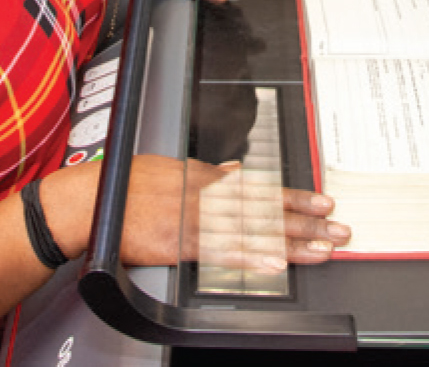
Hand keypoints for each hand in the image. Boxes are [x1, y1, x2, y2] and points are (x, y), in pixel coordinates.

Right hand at [41, 156, 347, 271]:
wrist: (91, 203)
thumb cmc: (122, 186)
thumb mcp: (168, 167)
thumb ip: (203, 172)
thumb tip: (231, 171)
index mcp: (204, 178)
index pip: (260, 189)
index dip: (294, 197)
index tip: (321, 203)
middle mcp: (207, 196)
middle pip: (265, 209)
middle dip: (305, 220)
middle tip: (337, 228)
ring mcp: (196, 219)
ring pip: (253, 230)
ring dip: (290, 241)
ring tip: (322, 248)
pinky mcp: (180, 242)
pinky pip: (222, 251)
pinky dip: (251, 256)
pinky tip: (275, 261)